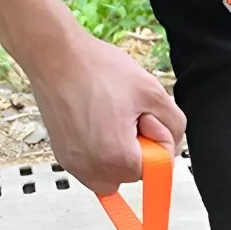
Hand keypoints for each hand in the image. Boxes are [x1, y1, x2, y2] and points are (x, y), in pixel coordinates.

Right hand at [27, 30, 185, 195]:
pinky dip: (100, 150)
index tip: (143, 117)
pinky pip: (94, 167)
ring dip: (119, 151)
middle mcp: (93, 170)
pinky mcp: (64, 159)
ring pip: (114, 173)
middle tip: (125, 114)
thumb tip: (172, 145)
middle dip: (137, 146)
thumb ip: (175, 125)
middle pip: (134, 173)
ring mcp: (76, 166)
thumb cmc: (96, 70)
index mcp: (118, 159)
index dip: (156, 138)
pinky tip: (95, 121)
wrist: (55, 57)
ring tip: (109, 118)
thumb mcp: (152, 92)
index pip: (157, 167)